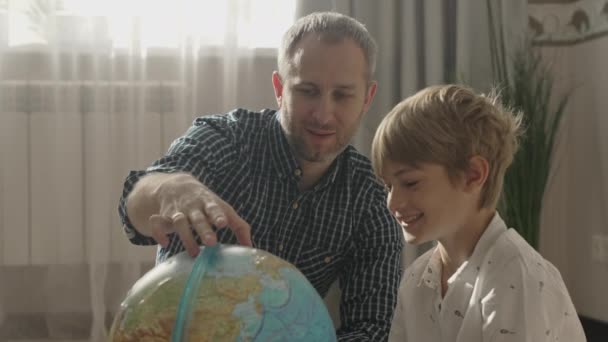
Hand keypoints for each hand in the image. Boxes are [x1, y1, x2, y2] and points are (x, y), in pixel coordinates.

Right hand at [129, 173, 251, 256]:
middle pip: (198, 218)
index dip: (218, 215)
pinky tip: (165, 243)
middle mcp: (193, 207)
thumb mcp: (222, 208)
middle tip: (212, 242)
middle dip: (204, 229)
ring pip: (179, 222)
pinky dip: (159, 233)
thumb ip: (238, 225)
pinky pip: (157, 224)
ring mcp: (177, 211)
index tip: (223, 223)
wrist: (176, 186)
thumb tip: (250, 247)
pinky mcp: (163, 217)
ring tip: (194, 252)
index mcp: (209, 203)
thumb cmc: (206, 203)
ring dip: (186, 237)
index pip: (214, 208)